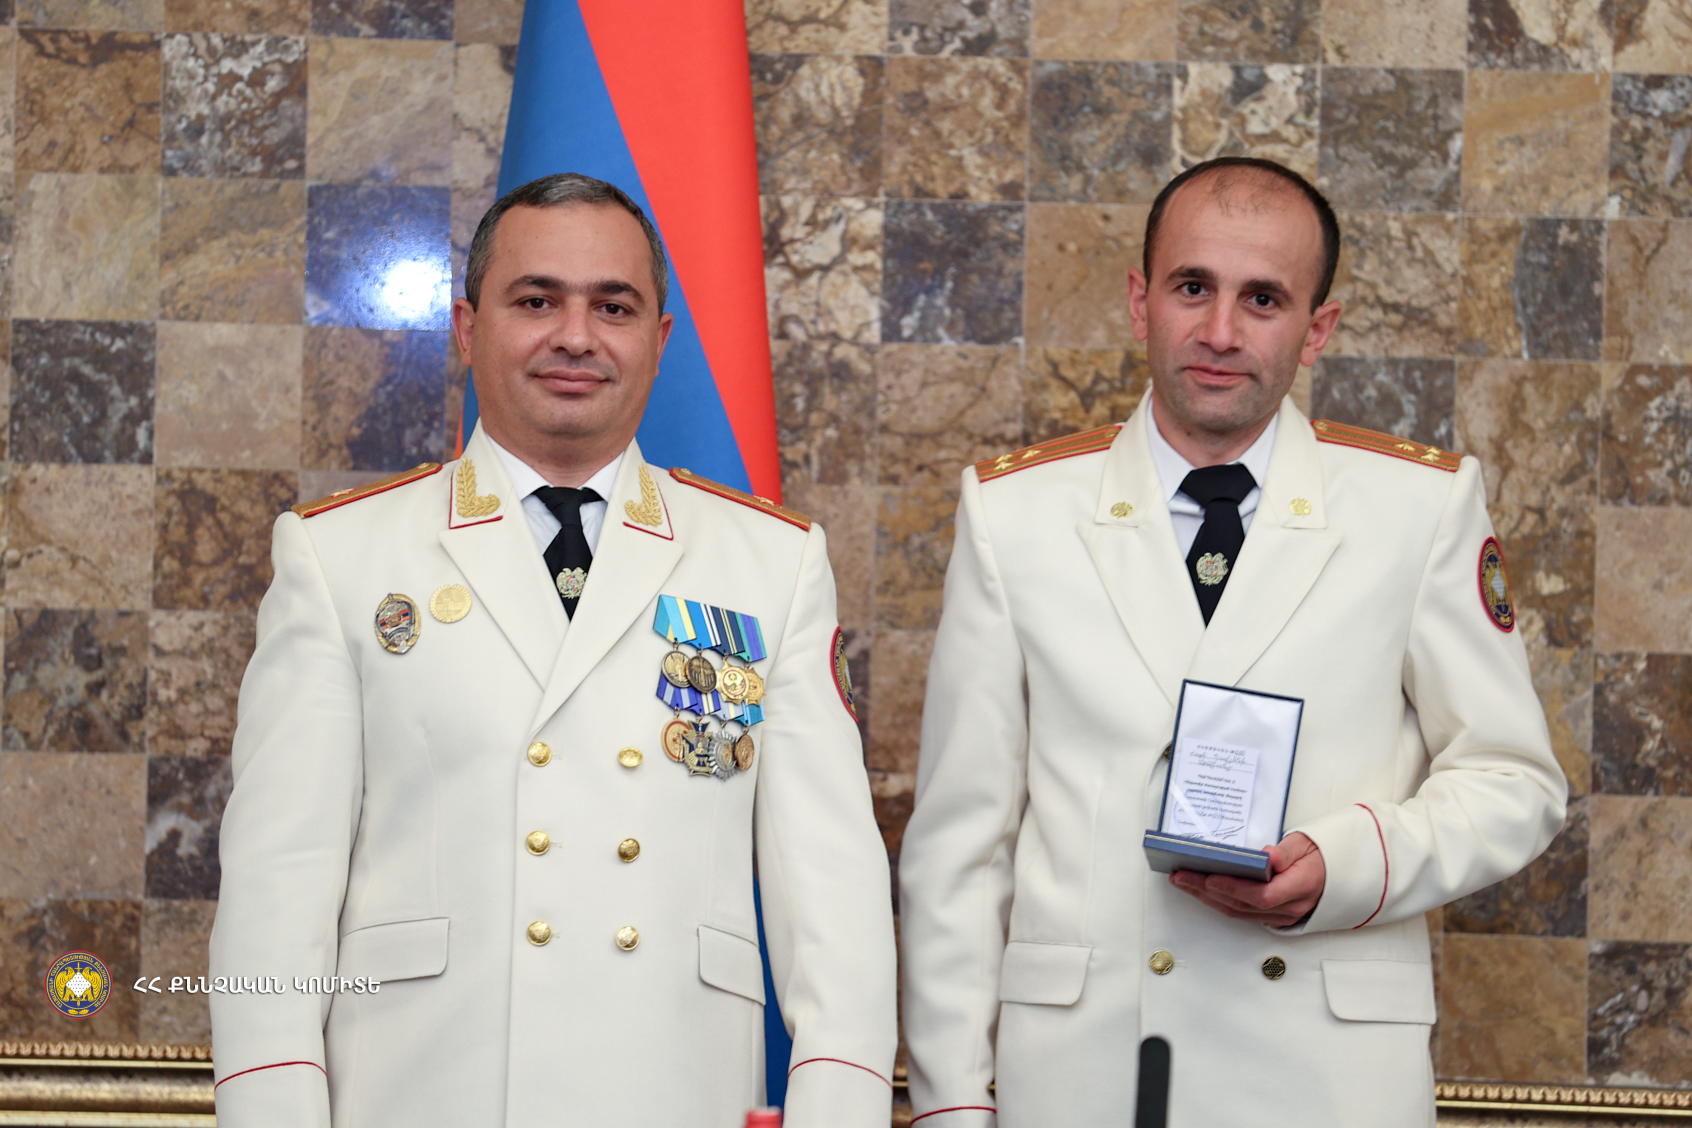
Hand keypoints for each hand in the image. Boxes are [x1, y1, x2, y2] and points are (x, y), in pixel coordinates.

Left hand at [1169, 832, 1325, 926]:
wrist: (1338, 872)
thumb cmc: (1322, 855)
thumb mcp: (1308, 843)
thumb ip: (1286, 851)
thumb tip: (1268, 856)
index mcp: (1302, 886)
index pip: (1263, 895)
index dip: (1234, 888)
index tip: (1210, 877)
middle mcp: (1291, 906)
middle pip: (1243, 905)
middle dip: (1207, 891)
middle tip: (1181, 876)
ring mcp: (1282, 915)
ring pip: (1239, 911)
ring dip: (1207, 898)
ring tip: (1183, 881)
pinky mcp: (1273, 915)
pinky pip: (1243, 911)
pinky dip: (1219, 901)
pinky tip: (1201, 890)